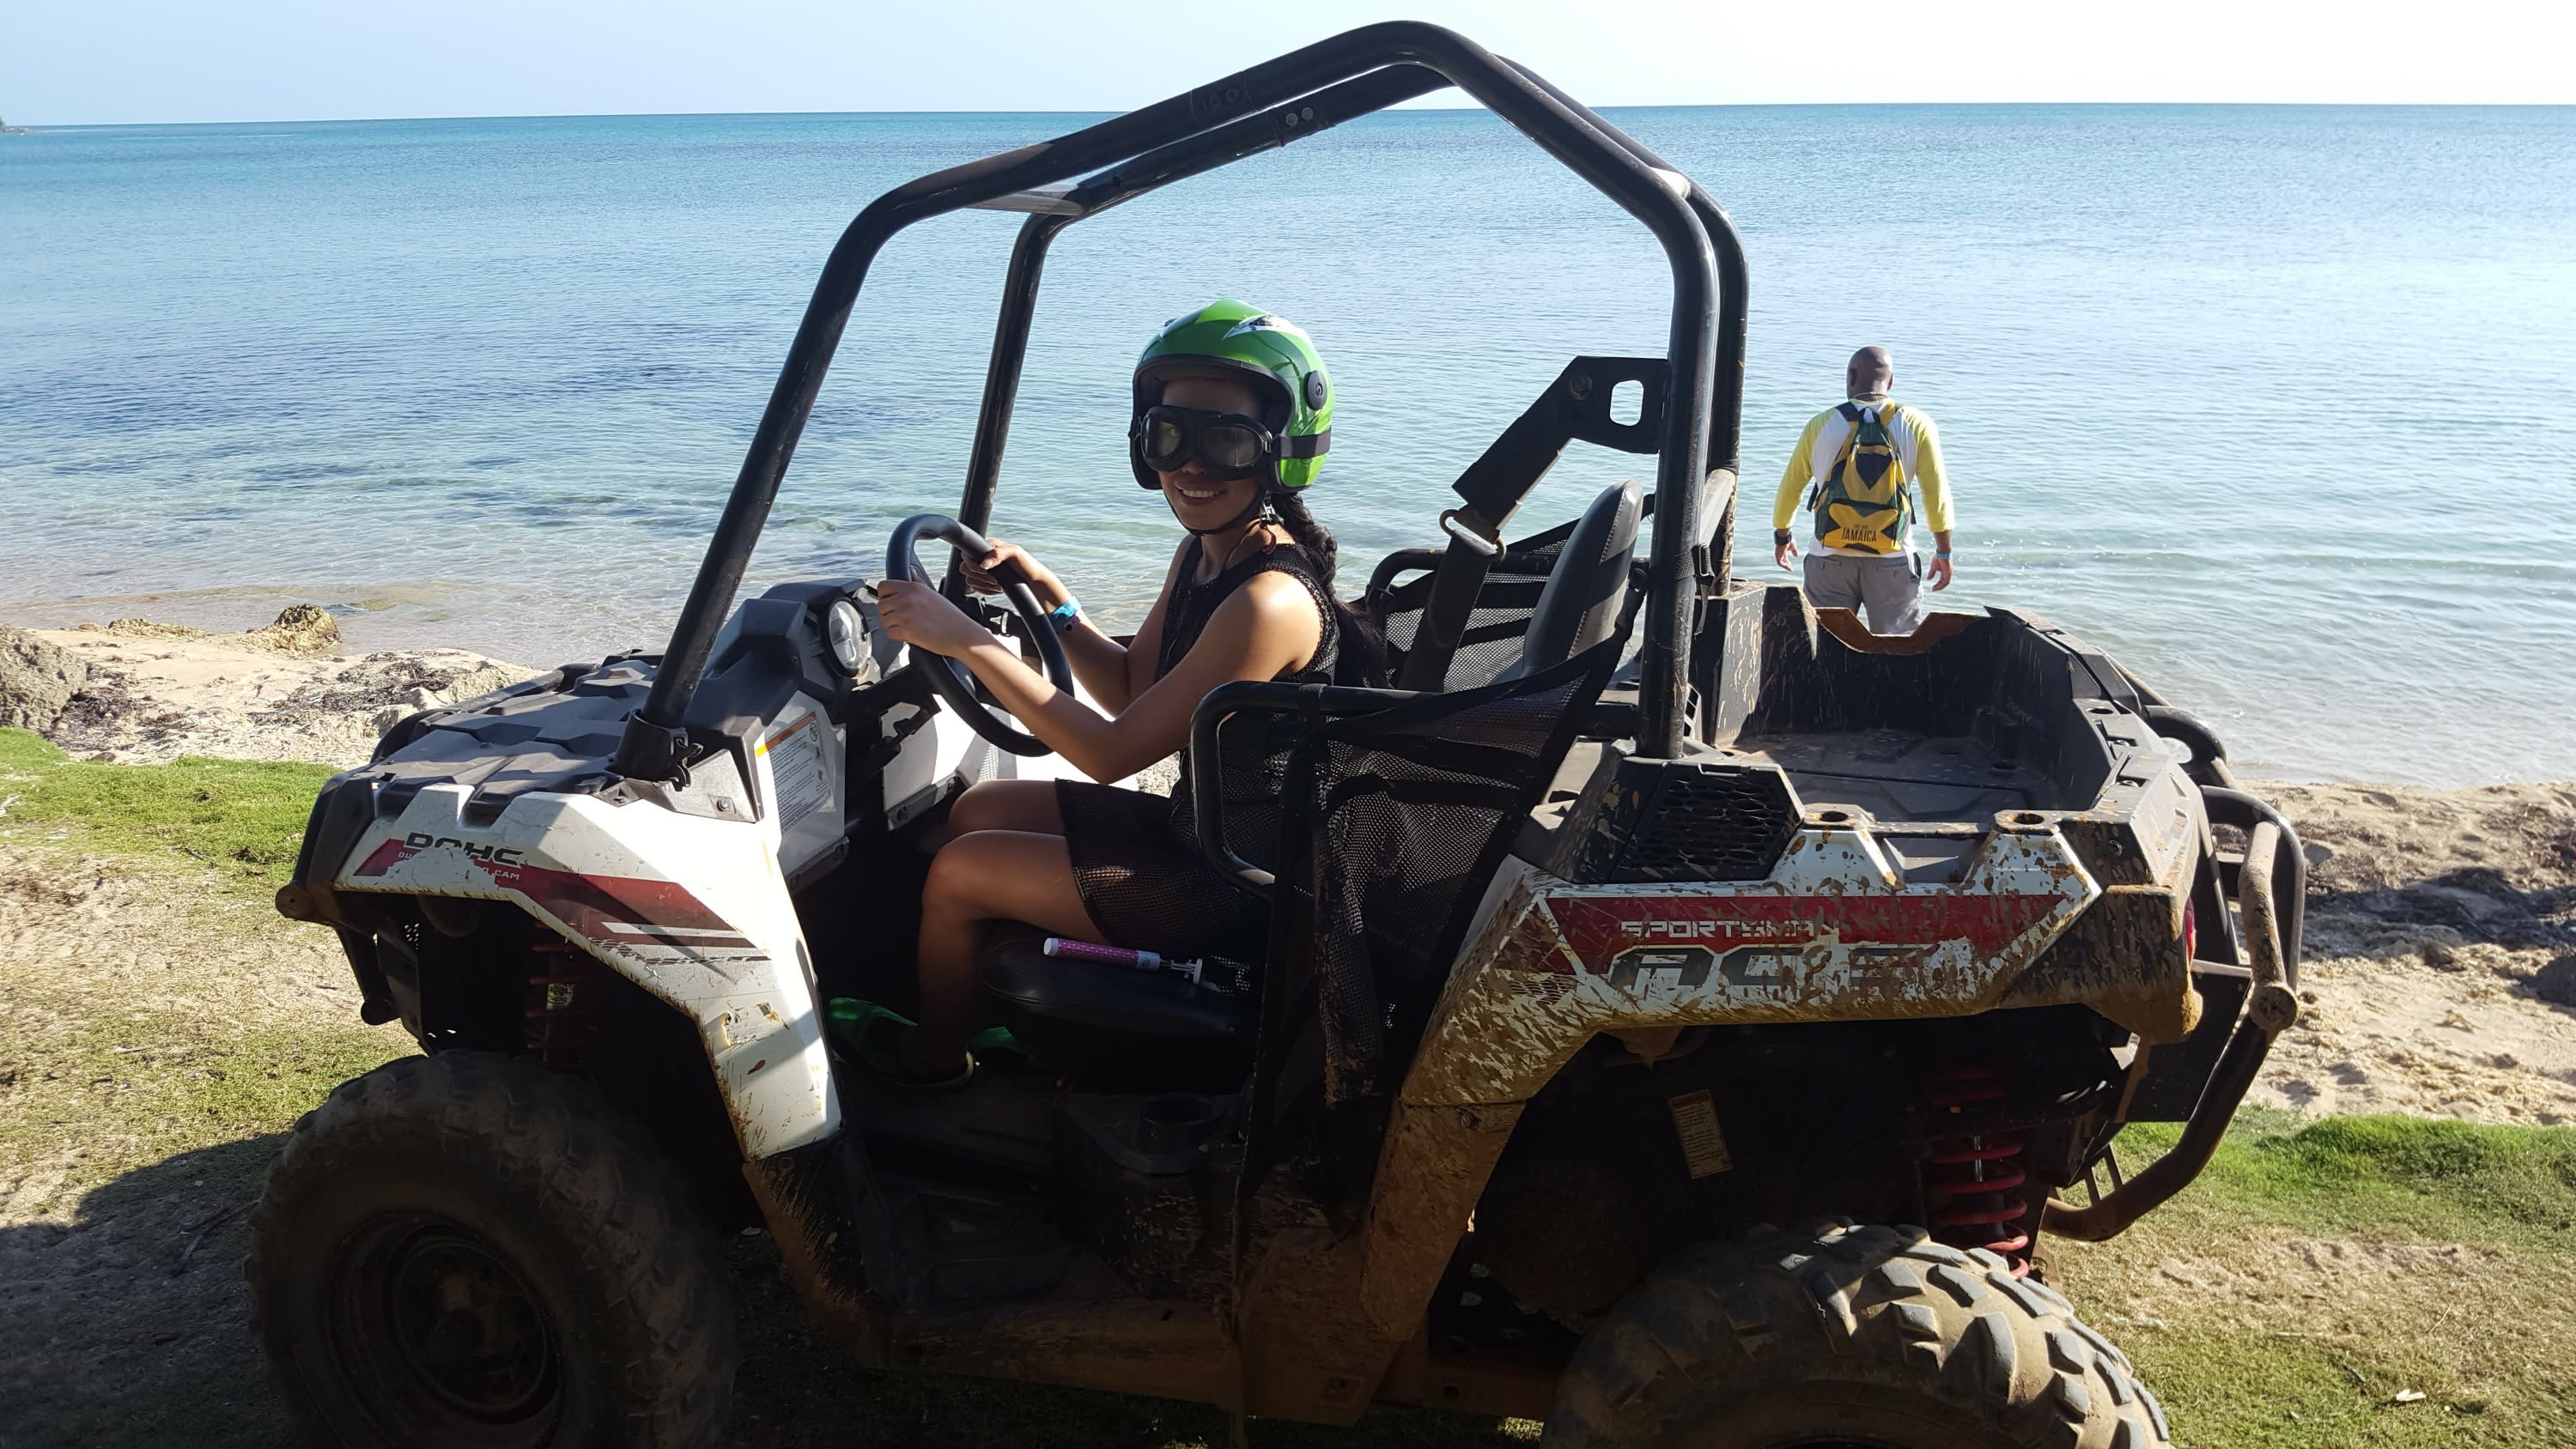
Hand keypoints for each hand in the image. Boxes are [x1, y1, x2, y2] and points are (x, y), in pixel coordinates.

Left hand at [872, 577, 998, 659]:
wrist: (961, 634)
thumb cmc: (950, 617)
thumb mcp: (933, 594)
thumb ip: (917, 582)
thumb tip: (910, 571)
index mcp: (913, 588)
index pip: (883, 586)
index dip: (884, 596)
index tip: (890, 602)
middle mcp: (907, 599)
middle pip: (880, 605)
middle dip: (887, 613)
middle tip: (900, 618)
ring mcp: (905, 615)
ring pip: (884, 621)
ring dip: (892, 626)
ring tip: (907, 627)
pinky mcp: (906, 631)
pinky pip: (890, 633)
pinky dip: (897, 636)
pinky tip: (909, 634)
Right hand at [961, 539, 1065, 607]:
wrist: (1033, 581)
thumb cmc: (1027, 565)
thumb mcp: (1016, 553)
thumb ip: (999, 553)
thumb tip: (984, 563)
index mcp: (988, 546)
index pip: (967, 554)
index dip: (974, 565)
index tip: (986, 571)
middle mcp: (984, 557)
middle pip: (965, 568)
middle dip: (979, 576)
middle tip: (994, 578)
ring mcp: (984, 570)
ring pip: (969, 580)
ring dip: (983, 584)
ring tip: (998, 583)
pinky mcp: (985, 582)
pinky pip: (975, 588)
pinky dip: (985, 590)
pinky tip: (996, 588)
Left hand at [1774, 534, 1799, 569]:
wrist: (1785, 537)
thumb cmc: (1788, 540)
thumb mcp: (1793, 547)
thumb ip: (1794, 551)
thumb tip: (1797, 556)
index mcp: (1782, 550)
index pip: (1784, 558)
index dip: (1787, 562)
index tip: (1791, 566)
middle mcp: (1779, 553)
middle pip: (1782, 561)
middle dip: (1786, 565)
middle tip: (1791, 569)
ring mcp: (1778, 554)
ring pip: (1780, 563)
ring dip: (1786, 566)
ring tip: (1790, 569)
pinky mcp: (1777, 555)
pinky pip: (1780, 563)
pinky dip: (1784, 565)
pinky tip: (1788, 567)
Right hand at [1927, 554, 1953, 590]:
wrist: (1942, 553)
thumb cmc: (1938, 558)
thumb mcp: (1933, 568)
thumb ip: (1931, 574)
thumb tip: (1928, 579)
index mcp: (1945, 572)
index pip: (1942, 581)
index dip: (1938, 585)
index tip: (1933, 588)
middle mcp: (1948, 574)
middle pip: (1944, 583)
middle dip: (1939, 587)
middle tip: (1933, 590)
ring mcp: (1949, 573)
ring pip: (1945, 583)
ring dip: (1940, 587)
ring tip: (1935, 589)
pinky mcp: (1949, 572)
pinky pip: (1946, 581)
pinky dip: (1942, 584)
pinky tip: (1938, 586)